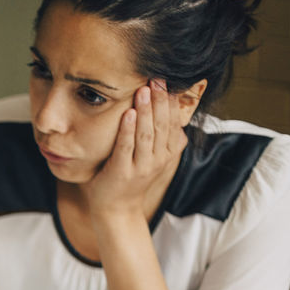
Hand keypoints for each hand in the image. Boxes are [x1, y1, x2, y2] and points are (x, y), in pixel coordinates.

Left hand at [85, 79, 186, 221]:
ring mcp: (141, 167)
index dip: (171, 102)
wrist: (116, 210)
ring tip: (143, 90)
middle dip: (160, 101)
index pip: (173, 122)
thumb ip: (158, 137)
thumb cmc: (130, 178)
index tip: (168, 81)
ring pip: (147, 134)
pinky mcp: (122, 172)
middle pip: (163, 125)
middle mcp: (158, 160)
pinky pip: (126, 147)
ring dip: (146, 111)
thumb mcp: (150, 156)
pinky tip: (128, 113)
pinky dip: (128, 129)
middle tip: (157, 78)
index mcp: (167, 153)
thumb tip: (167, 108)